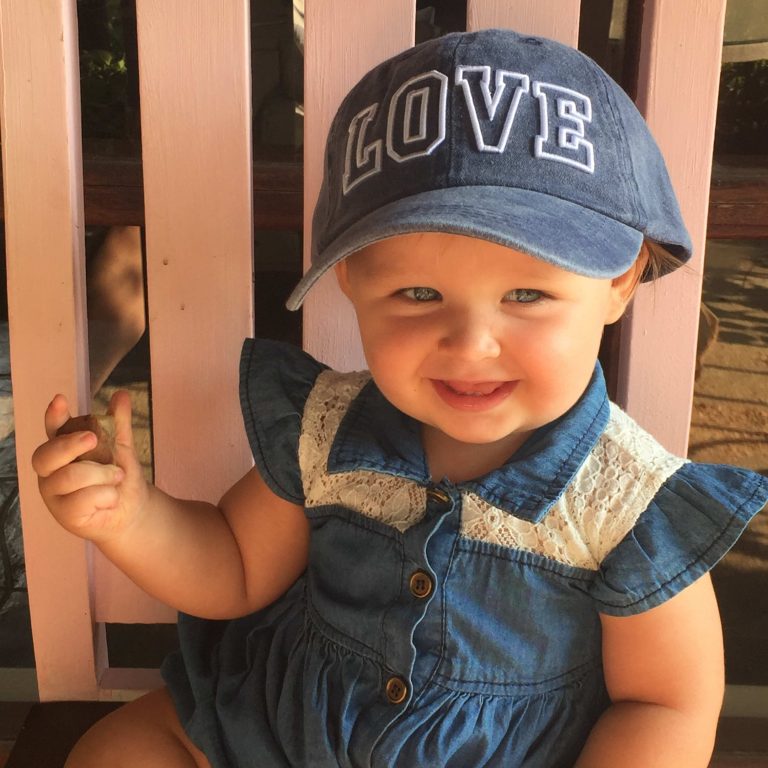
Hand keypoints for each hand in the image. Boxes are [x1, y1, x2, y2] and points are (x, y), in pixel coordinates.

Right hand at [32, 391, 149, 543]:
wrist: (132, 509)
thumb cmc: (118, 476)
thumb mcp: (121, 446)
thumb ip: (118, 423)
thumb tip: (121, 395)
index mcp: (62, 449)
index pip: (52, 430)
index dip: (53, 416)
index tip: (60, 400)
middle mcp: (51, 471)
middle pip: (47, 455)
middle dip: (71, 445)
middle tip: (94, 439)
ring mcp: (54, 495)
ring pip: (70, 477)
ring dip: (102, 475)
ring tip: (118, 477)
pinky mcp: (65, 515)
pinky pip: (83, 500)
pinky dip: (106, 496)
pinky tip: (112, 498)